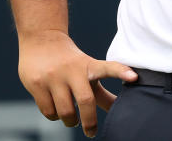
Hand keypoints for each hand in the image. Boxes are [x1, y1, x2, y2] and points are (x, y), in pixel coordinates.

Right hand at [18, 30, 137, 137]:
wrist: (41, 39)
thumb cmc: (71, 63)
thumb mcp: (88, 72)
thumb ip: (103, 93)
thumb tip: (120, 112)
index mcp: (89, 66)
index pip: (107, 68)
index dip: (121, 72)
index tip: (134, 77)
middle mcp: (72, 70)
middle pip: (85, 100)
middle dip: (89, 121)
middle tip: (91, 132)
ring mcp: (53, 76)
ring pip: (65, 112)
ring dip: (70, 121)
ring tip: (71, 119)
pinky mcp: (36, 84)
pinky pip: (49, 111)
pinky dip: (55, 117)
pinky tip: (56, 111)